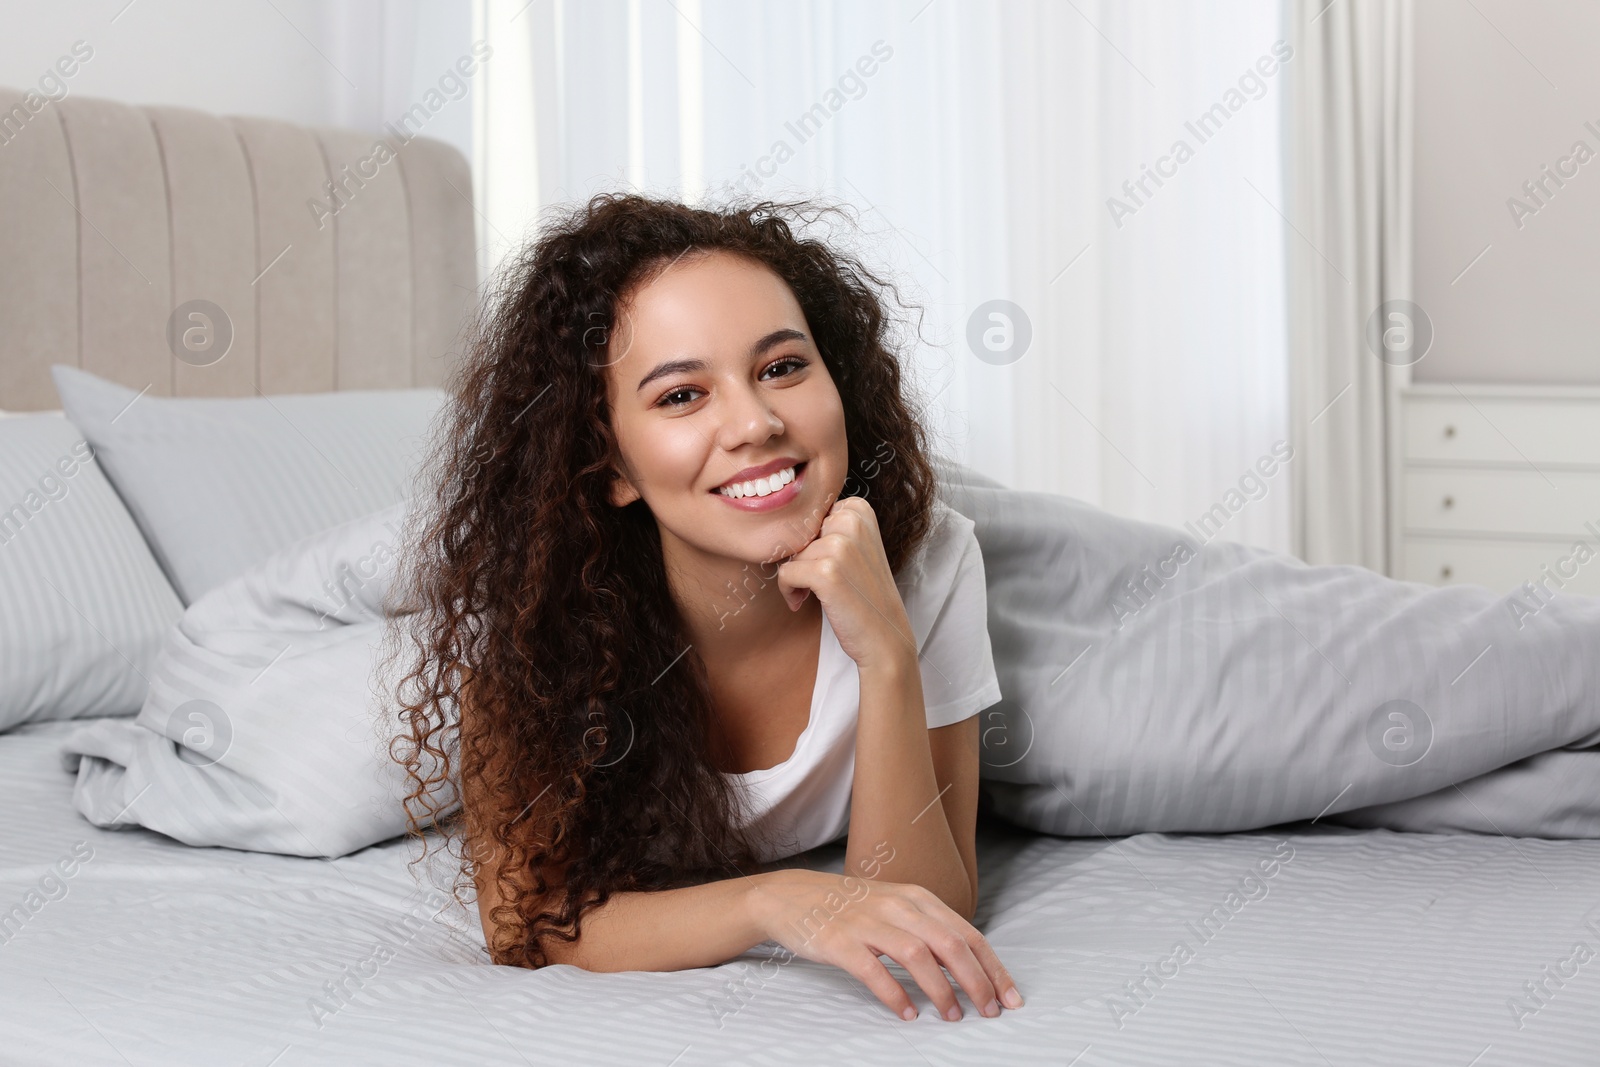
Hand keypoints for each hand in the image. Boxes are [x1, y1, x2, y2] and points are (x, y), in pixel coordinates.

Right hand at [747, 868, 1023, 1021]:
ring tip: (952, 1015)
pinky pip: (874, 971)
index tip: (1010, 997)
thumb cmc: (849, 907)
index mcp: (917, 897)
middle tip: (988, 1011)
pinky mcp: (840, 941)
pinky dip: (895, 995)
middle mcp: (897, 906)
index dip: (993, 967)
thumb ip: (928, 928)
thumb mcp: (895, 906)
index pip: (968, 934)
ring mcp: (868, 922)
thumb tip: (968, 964)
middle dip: (976, 981)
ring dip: (942, 990)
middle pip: (951, 944)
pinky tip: (908, 1013)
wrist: (790, 896)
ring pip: (918, 956)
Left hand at [775, 497, 913, 672]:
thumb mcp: (856, 547)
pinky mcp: (826, 571)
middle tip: (818, 580)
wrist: (885, 636)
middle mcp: (851, 521)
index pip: (809, 515)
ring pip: (791, 554)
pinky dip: (788, 591)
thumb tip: (782, 525)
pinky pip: (785, 574)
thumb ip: (829, 528)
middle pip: (799, 532)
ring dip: (795, 577)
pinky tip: (802, 602)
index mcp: (858, 510)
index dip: (810, 542)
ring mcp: (840, 546)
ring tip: (814, 593)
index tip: (822, 562)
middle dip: (801, 558)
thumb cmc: (865, 594)